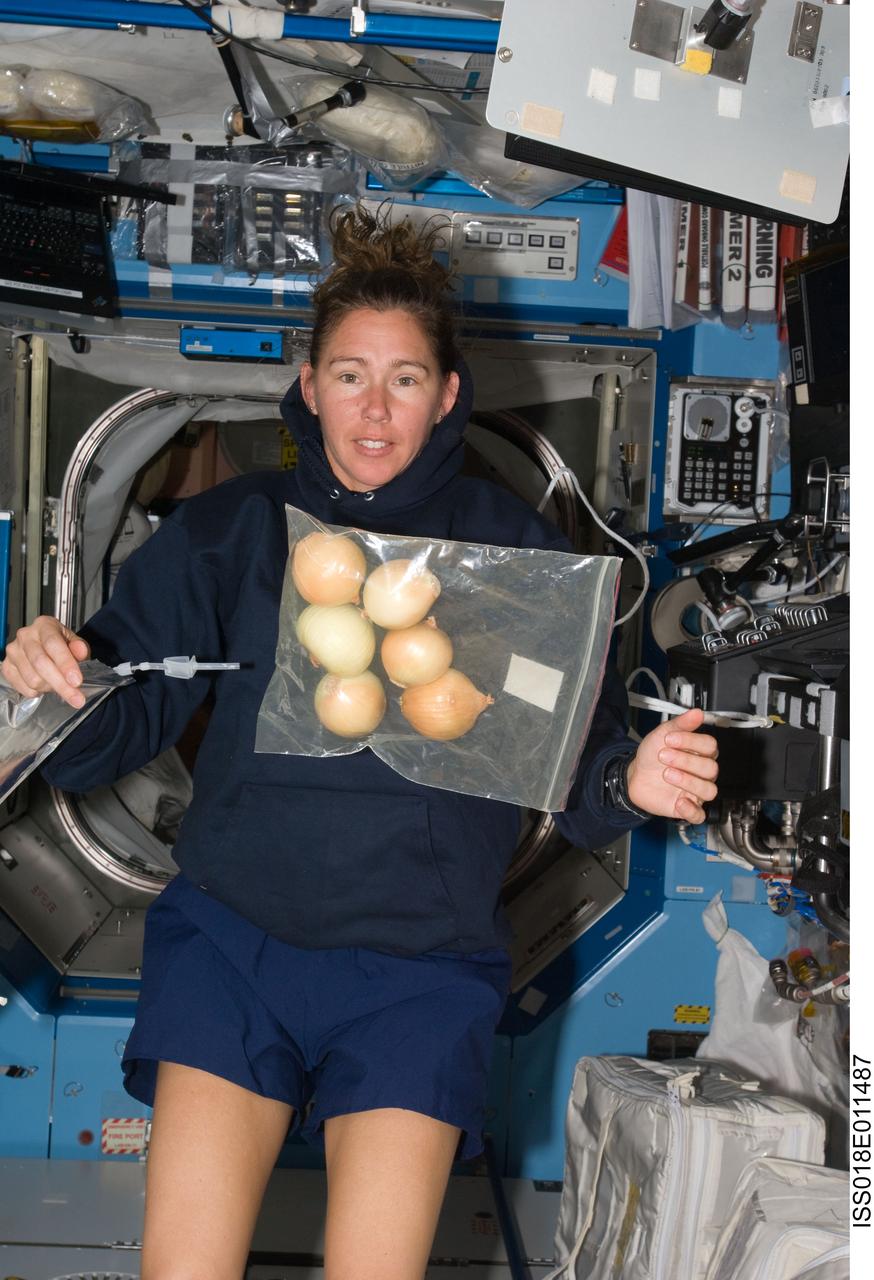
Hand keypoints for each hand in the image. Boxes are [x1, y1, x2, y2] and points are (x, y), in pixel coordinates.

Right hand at [1, 616, 90, 709]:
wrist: (43, 646)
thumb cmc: (60, 643)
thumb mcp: (74, 642)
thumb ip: (80, 648)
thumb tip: (81, 652)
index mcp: (44, 625)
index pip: (53, 644)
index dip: (65, 664)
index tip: (76, 681)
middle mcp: (25, 636)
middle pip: (40, 663)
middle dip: (61, 684)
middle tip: (77, 698)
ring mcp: (13, 652)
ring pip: (32, 679)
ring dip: (50, 687)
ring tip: (58, 682)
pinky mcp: (7, 667)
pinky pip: (24, 688)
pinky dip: (38, 692)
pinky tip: (44, 684)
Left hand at [625, 707, 717, 823]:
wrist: (635, 776)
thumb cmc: (652, 756)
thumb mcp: (662, 735)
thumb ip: (681, 724)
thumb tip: (697, 713)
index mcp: (700, 753)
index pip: (710, 746)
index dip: (691, 742)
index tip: (670, 739)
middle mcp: (702, 772)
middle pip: (711, 768)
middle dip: (686, 761)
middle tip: (663, 756)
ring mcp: (696, 791)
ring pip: (709, 790)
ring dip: (688, 781)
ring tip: (667, 774)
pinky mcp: (688, 807)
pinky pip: (699, 815)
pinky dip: (691, 810)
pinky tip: (679, 802)